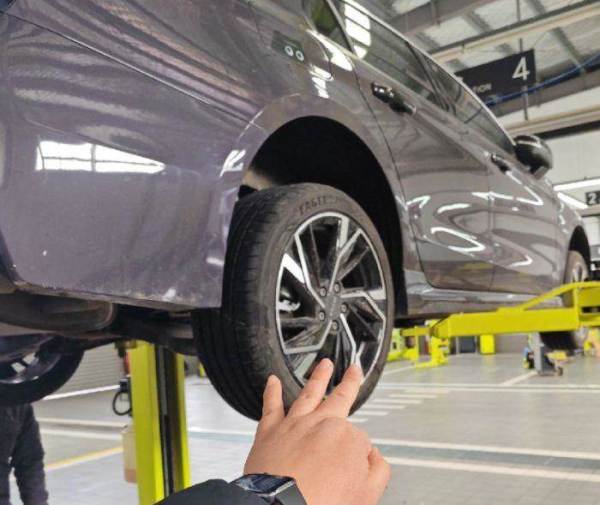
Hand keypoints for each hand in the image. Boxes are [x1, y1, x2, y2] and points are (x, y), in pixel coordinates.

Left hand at [244, 359, 390, 504]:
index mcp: (347, 437)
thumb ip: (376, 470)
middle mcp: (321, 423)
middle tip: (353, 370)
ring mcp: (295, 425)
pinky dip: (271, 392)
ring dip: (318, 377)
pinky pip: (271, 406)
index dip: (358, 455)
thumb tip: (373, 456)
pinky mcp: (269, 431)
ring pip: (308, 393)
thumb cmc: (322, 503)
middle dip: (349, 383)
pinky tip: (272, 380)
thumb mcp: (366, 494)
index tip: (353, 468)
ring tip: (324, 364)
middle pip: (340, 399)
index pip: (360, 439)